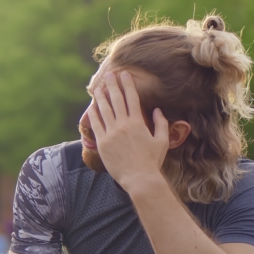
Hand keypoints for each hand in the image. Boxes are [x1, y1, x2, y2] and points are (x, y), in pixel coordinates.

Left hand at [88, 71, 169, 192]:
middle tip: (109, 75)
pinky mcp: (102, 143)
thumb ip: (160, 124)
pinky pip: (96, 125)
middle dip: (113, 85)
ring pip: (104, 110)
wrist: (140, 178)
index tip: (124, 74)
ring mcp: (111, 133)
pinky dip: (93, 114)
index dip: (127, 85)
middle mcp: (124, 125)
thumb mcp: (161, 141)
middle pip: (117, 100)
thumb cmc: (152, 161)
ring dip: (101, 97)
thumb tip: (157, 110)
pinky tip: (92, 107)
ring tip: (98, 88)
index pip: (132, 98)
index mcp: (138, 123)